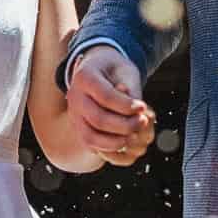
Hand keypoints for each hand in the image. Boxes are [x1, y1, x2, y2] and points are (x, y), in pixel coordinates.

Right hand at [67, 45, 153, 160]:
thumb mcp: (125, 70)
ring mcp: (74, 114)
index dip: (126, 105)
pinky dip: (109, 148)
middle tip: (143, 121)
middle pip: (98, 119)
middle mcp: (74, 97)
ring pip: (90, 137)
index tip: (143, 107)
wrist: (96, 69)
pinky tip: (125, 142)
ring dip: (116, 141)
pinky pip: (90, 145)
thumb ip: (131, 90)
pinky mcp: (78, 128)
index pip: (105, 96)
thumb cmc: (114, 69)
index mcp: (84, 76)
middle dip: (125, 124)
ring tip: (134, 135)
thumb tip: (138, 112)